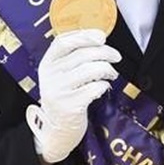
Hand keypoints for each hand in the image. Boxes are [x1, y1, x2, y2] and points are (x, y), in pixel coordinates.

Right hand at [26, 29, 120, 164]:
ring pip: (90, 69)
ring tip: (111, 74)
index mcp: (47, 63)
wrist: (57, 129)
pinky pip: (94, 88)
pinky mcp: (70, 106)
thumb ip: (73, 56)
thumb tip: (99, 39)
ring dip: (107, 69)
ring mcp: (58, 91)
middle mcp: (50, 75)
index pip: (63, 41)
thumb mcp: (60, 73)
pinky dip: (104, 85)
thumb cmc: (65, 95)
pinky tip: (104, 87)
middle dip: (105, 52)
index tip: (102, 36)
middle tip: (116, 56)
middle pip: (82, 54)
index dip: (84, 35)